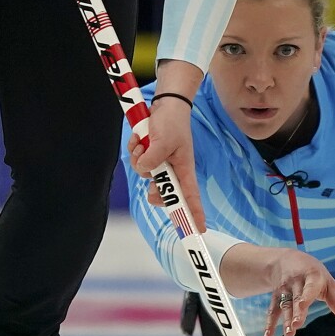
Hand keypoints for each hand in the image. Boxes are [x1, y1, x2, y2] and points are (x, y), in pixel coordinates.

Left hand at [128, 96, 204, 229]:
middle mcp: (172, 170)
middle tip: (151, 190)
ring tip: (142, 144)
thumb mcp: (163, 141)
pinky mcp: (150, 156)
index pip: (191, 197)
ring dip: (139, 161)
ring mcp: (160, 164)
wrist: (165, 104)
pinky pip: (138, 161)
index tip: (199, 230)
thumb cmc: (172, 122)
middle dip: (153, 192)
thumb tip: (144, 171)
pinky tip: (139, 139)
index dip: (195, 214)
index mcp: (184, 170)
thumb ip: (153, 159)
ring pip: (146, 176)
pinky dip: (135, 151)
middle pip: (163, 194)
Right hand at [259, 248, 334, 335]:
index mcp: (312, 277)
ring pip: (284, 305)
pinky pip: (272, 309)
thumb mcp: (328, 284)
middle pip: (295, 298)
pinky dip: (269, 322)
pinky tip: (268, 334)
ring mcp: (284, 289)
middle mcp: (296, 282)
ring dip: (285, 320)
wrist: (287, 260)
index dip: (306, 296)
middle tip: (296, 325)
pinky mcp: (276, 296)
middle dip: (296, 312)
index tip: (303, 305)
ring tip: (289, 333)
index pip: (310, 287)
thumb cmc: (313, 274)